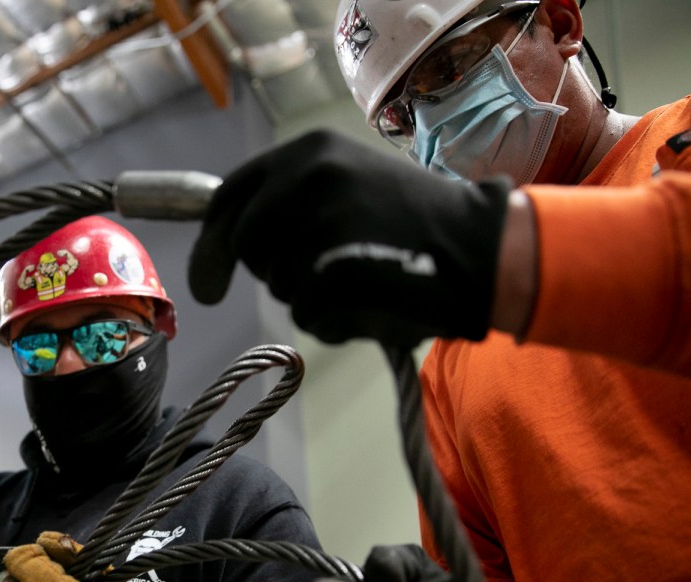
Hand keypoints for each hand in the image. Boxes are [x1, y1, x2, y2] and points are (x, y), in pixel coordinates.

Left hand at [188, 130, 510, 345]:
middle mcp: (309, 175)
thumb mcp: (347, 185)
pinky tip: (369, 304)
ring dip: (309, 298)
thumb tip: (217, 249)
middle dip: (273, 272)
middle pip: (246, 247)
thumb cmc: (413, 224)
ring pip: (277, 284)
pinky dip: (332, 322)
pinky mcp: (338, 265)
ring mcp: (323, 219)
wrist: (482, 247)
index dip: (211, 242)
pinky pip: (305, 313)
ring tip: (360, 279)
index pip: (228, 197)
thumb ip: (288, 202)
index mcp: (308, 151)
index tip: (208, 280)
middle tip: (323, 273)